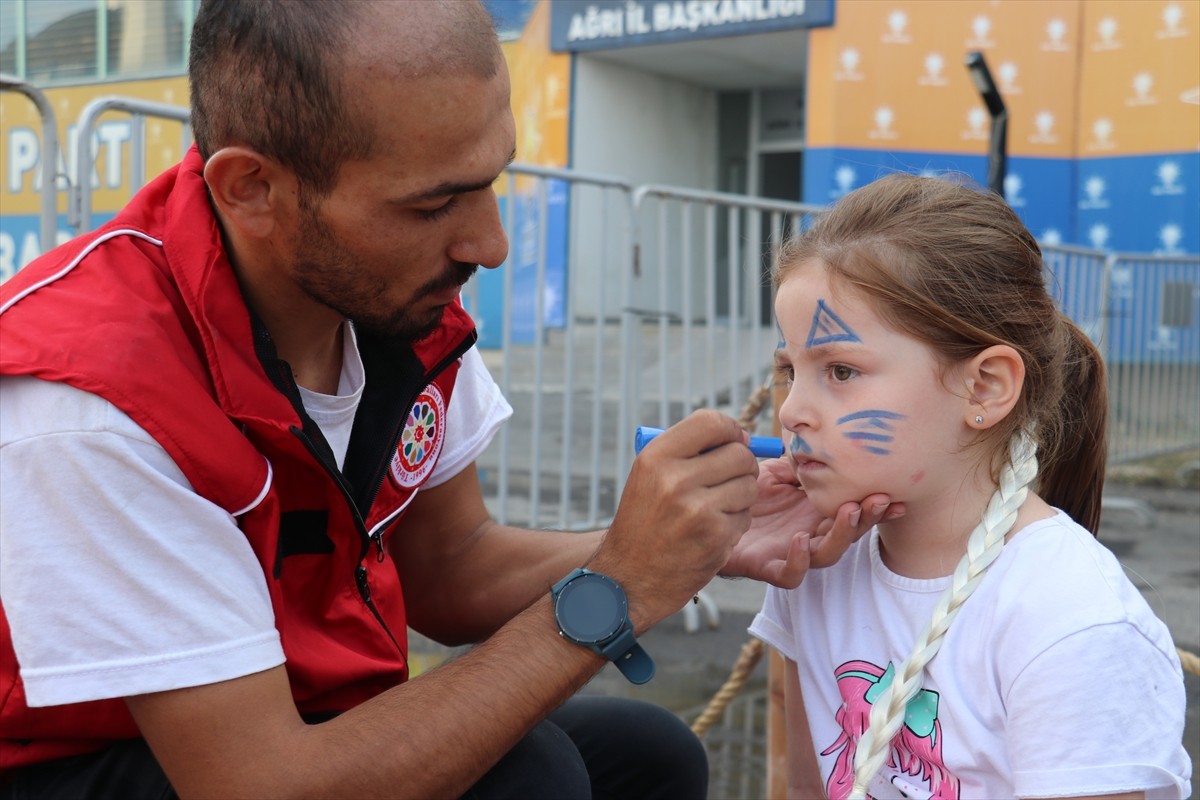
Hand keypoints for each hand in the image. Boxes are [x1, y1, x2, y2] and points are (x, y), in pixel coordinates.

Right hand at [590, 410, 759, 629]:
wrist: (629, 578)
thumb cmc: (643, 522)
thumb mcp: (649, 476)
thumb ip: (688, 451)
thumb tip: (741, 436)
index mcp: (656, 457)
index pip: (710, 422)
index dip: (730, 429)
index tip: (733, 440)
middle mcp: (676, 480)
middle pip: (739, 453)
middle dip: (742, 465)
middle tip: (729, 477)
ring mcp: (698, 510)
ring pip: (749, 486)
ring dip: (741, 495)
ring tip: (715, 507)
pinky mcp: (717, 536)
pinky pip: (746, 516)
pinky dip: (736, 523)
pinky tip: (712, 531)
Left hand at [719, 456, 903, 587]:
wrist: (705, 511)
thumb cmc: (744, 493)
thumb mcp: (777, 470)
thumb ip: (803, 461)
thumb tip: (829, 445)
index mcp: (815, 510)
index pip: (854, 509)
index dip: (876, 504)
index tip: (896, 490)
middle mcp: (809, 533)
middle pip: (849, 532)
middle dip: (868, 517)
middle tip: (880, 498)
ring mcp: (790, 552)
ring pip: (827, 554)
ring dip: (843, 534)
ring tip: (848, 510)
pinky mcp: (766, 566)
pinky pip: (790, 574)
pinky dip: (799, 561)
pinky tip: (800, 540)